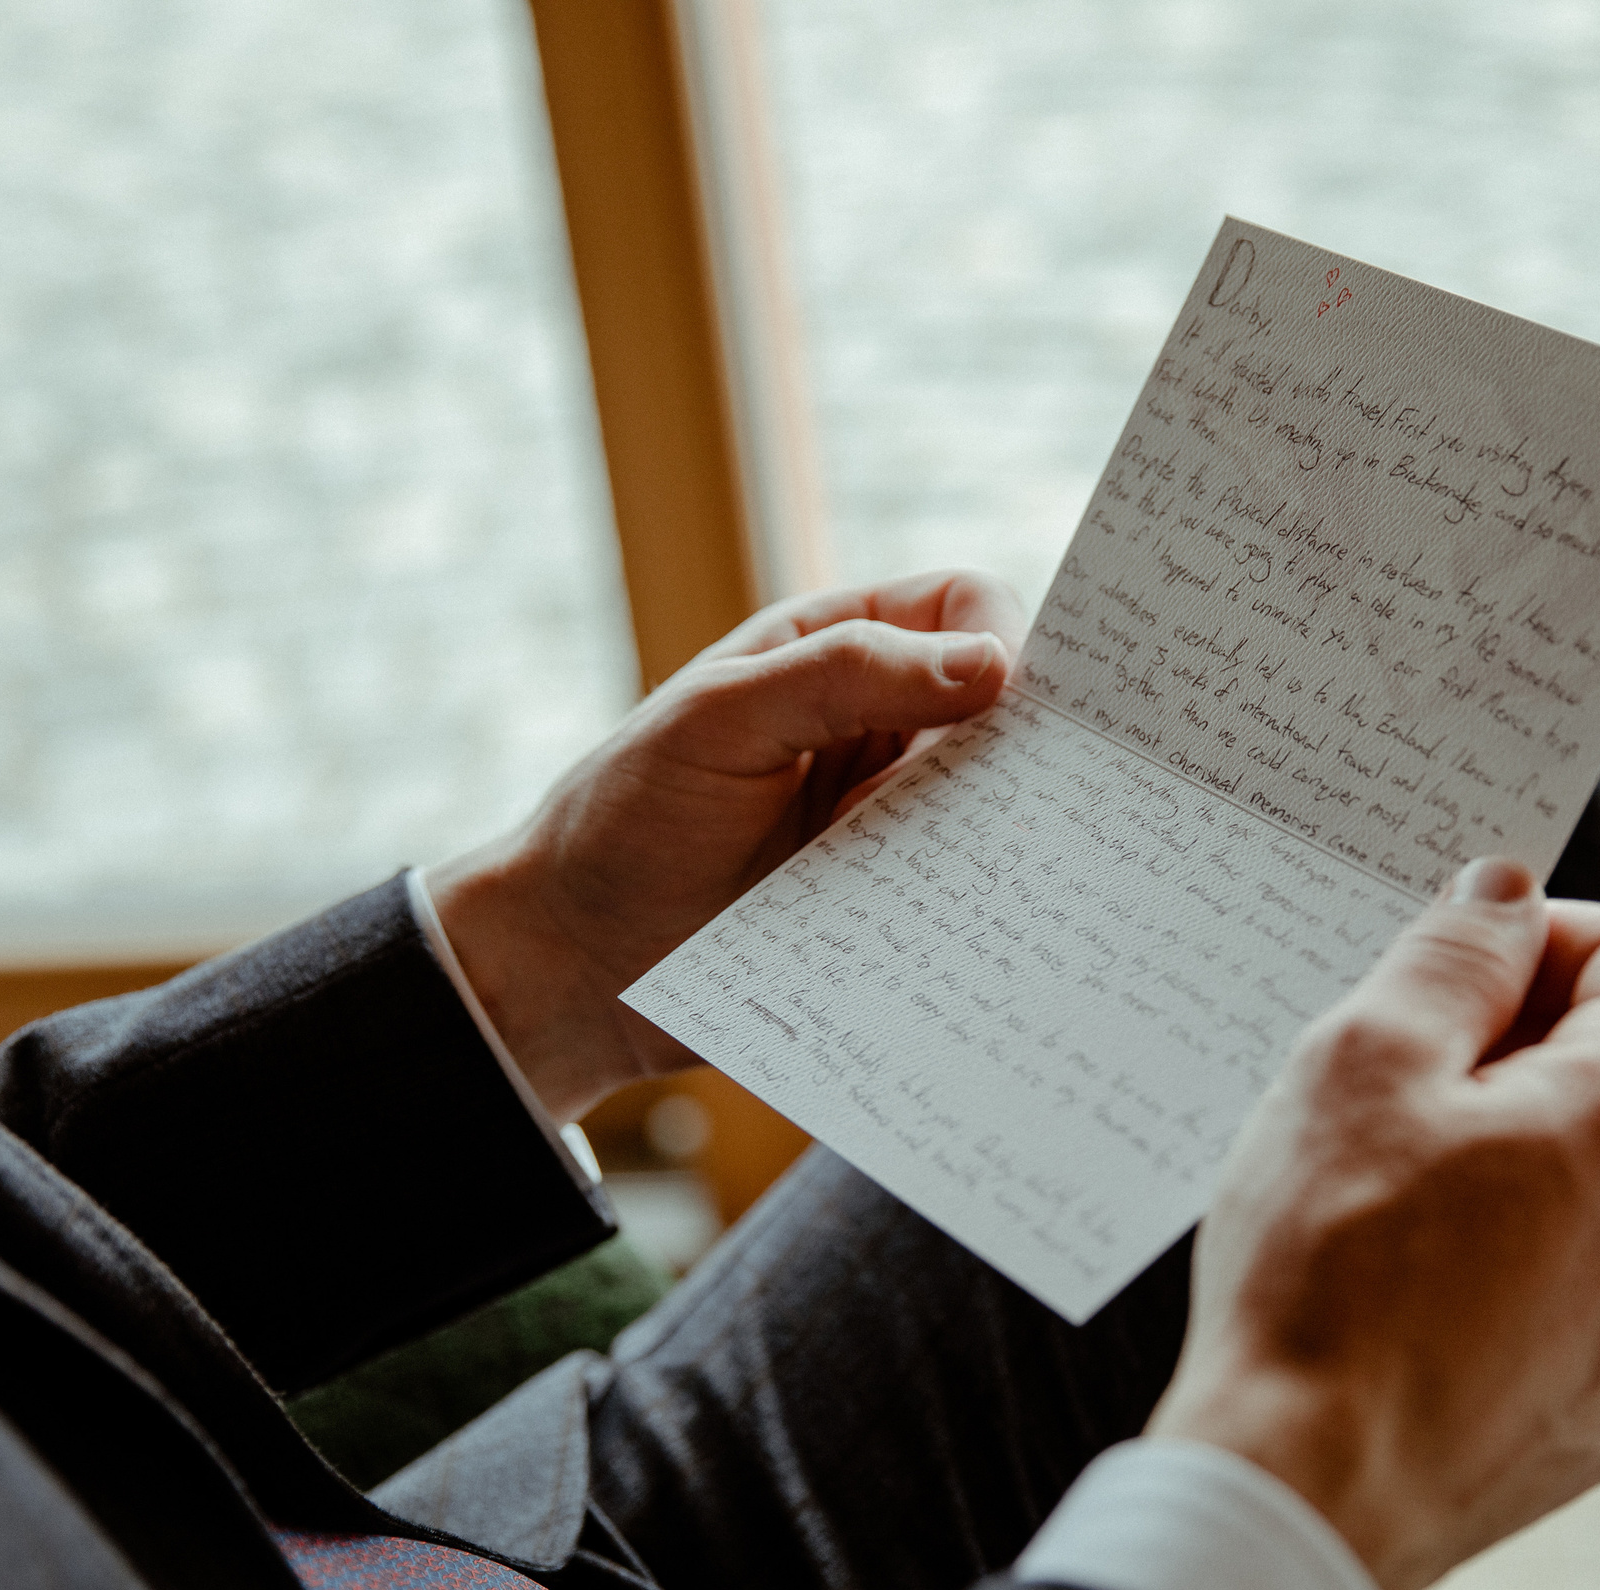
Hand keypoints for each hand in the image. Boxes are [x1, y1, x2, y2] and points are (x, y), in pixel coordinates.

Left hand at [428, 571, 1026, 1121]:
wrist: (572, 972)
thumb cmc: (624, 821)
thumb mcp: (718, 723)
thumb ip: (841, 676)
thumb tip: (990, 666)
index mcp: (837, 651)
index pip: (963, 607)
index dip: (1003, 640)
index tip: (1010, 704)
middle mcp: (879, 729)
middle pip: (1003, 709)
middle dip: (1026, 748)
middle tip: (1026, 803)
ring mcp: (893, 823)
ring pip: (999, 810)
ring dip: (1005, 838)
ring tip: (988, 874)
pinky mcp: (895, 907)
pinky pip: (969, 898)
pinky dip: (984, 910)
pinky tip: (975, 931)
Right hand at [1147, 858, 1599, 1589]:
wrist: (1311, 1494)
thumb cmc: (1327, 1272)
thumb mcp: (1362, 1061)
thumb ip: (1454, 953)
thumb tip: (1508, 891)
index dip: (1543, 935)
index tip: (1447, 973)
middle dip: (1518, 1051)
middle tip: (1388, 1094)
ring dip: (1516, 1159)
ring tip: (1390, 1206)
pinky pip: (1586, 1283)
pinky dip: (1516, 1260)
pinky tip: (1415, 1295)